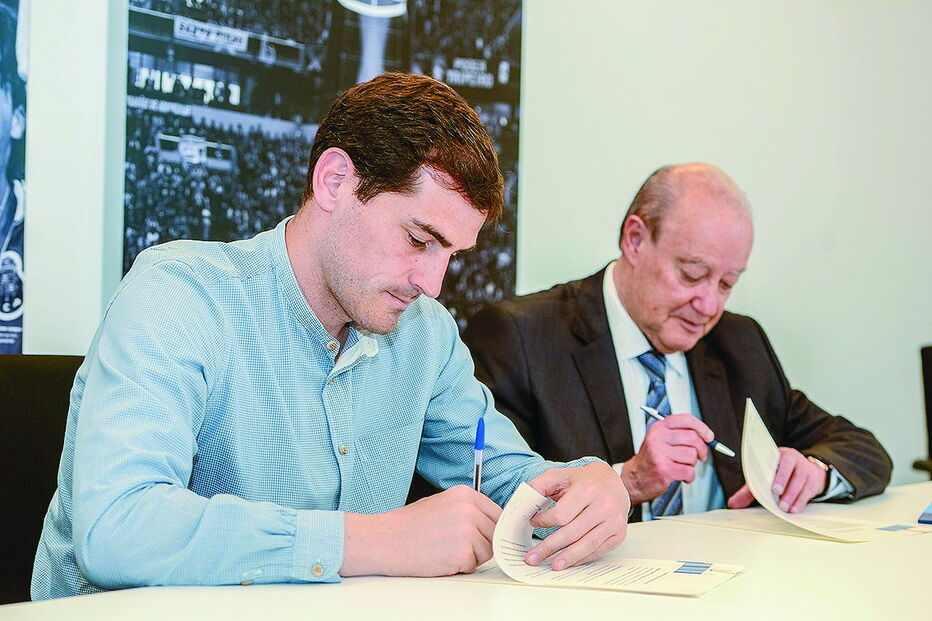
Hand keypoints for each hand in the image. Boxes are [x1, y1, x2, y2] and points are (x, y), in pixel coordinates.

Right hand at [341, 485, 500, 576]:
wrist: (386, 540)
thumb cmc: (408, 525)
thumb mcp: (441, 504)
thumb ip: (466, 509)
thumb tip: (486, 522)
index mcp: (465, 494)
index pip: (496, 513)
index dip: (490, 528)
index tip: (484, 535)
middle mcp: (469, 509)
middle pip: (493, 534)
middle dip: (480, 543)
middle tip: (454, 544)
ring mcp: (467, 530)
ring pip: (486, 551)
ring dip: (469, 557)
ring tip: (444, 550)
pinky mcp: (463, 551)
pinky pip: (472, 565)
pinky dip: (459, 567)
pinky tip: (440, 558)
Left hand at [524, 462, 628, 570]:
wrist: (612, 482)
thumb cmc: (583, 481)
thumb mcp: (560, 475)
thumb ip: (540, 485)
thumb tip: (523, 502)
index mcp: (588, 489)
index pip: (562, 514)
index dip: (545, 521)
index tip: (533, 523)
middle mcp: (604, 505)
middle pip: (572, 533)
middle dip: (550, 547)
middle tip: (533, 558)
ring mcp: (614, 521)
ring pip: (586, 545)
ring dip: (567, 558)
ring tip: (552, 566)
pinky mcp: (618, 534)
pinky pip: (597, 550)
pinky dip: (581, 558)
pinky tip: (568, 561)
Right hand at [621, 414, 712, 504]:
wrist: (635, 478)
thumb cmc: (651, 459)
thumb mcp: (661, 440)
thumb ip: (680, 434)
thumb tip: (705, 436)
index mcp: (659, 428)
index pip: (686, 420)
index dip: (702, 428)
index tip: (709, 437)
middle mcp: (658, 438)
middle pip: (693, 437)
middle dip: (702, 449)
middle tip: (701, 456)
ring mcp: (660, 454)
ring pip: (692, 455)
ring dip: (692, 464)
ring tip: (683, 466)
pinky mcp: (664, 470)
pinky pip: (689, 471)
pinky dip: (689, 476)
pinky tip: (682, 476)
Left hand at [727, 447, 828, 512]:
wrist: (807, 471)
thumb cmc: (780, 476)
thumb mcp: (764, 479)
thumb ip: (749, 490)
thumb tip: (732, 504)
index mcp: (776, 455)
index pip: (771, 457)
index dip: (767, 466)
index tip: (764, 477)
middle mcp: (792, 458)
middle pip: (788, 465)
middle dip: (782, 479)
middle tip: (776, 492)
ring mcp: (804, 468)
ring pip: (799, 479)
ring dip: (792, 494)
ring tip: (784, 507)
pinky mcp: (813, 479)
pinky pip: (808, 490)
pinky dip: (800, 501)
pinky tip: (794, 509)